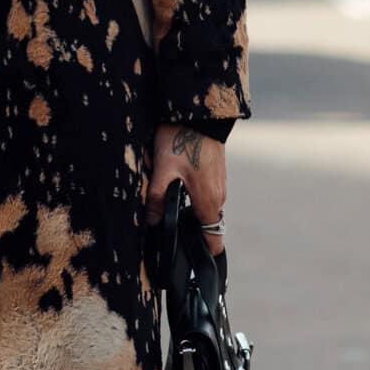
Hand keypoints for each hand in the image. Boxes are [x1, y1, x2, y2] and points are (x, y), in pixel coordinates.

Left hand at [144, 123, 226, 256]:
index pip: (213, 241)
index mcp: (209, 202)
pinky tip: (172, 177)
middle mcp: (218, 196)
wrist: (197, 111)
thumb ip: (155, 200)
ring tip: (164, 189)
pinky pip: (202, 192)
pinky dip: (188, 191)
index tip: (186, 258)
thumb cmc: (181, 140)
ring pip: (201, 207)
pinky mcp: (215, 172)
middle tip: (162, 217)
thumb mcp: (161, 171)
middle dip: (184, 225)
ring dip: (184, 205)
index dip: (201, 253)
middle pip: (203, 225)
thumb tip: (150, 223)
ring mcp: (219, 184)